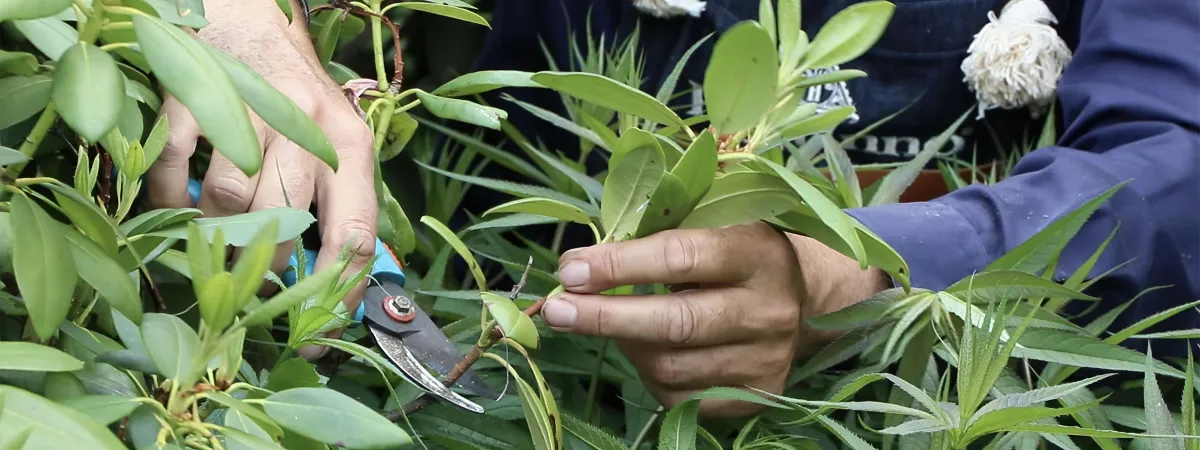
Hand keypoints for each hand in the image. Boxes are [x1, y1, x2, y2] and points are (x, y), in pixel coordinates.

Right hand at [147, 0, 376, 357]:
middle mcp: (304, 129)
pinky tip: (174, 201)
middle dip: (263, 269)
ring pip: (229, 204)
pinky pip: (174, 170)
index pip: (355, 237)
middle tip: (249, 280)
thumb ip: (337, 203)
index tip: (316, 335)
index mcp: (349, 148)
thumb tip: (337, 284)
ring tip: (211, 239)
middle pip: (283, 228)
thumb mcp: (334, 143)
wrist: (248, 22)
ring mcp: (248, 111)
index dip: (336, 296)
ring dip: (214, 235)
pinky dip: (167, 197)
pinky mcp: (193, 98)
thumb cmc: (293, 98)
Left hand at [540, 223, 889, 416]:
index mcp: (758, 252)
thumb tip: (583, 257)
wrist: (811, 300)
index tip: (571, 268)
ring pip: (671, 366)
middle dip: (606, 316)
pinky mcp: (756, 396)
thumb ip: (661, 228)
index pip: (680, 257)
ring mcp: (765, 360)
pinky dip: (648, 374)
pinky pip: (681, 396)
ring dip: (623, 344)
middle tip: (556, 310)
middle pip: (675, 323)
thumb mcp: (717, 221)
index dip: (620, 264)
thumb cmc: (742, 249)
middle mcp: (768, 310)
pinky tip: (643, 350)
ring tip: (602, 322)